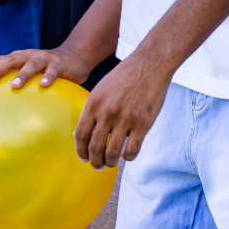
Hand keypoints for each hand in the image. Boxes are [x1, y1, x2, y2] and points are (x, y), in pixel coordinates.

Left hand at [0, 44, 92, 88]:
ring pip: (31, 64)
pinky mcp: (59, 63)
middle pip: (9, 59)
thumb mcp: (28, 75)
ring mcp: (44, 58)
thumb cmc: (45, 71)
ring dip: (22, 74)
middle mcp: (28, 55)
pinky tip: (43, 85)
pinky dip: (48, 76)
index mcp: (17, 58)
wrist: (74, 58)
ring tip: (14, 86)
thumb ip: (14, 85)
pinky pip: (53, 70)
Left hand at [73, 49, 170, 168]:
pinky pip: (132, 151)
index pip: (81, 135)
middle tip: (98, 165)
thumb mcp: (101, 89)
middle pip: (95, 148)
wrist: (150, 64)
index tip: (84, 158)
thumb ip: (91, 111)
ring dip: (110, 162)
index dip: (81, 151)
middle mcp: (107, 112)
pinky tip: (127, 155)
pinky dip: (128, 158)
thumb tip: (79, 134)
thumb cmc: (124, 76)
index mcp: (94, 103)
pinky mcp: (143, 124)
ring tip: (111, 162)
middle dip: (95, 161)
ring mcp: (125, 119)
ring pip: (112, 153)